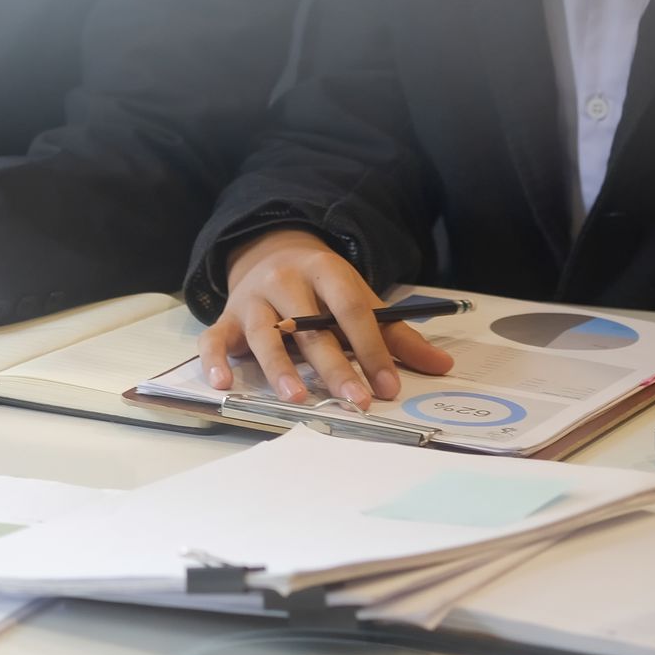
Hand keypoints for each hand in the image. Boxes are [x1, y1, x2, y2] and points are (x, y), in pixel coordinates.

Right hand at [195, 228, 451, 408]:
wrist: (270, 253)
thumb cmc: (321, 288)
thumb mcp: (358, 298)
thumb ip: (396, 334)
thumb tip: (441, 366)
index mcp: (324, 271)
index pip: (351, 309)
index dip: (371, 348)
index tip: (388, 386)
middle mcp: (284, 281)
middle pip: (309, 326)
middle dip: (333, 366)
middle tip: (354, 401)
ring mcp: (252, 299)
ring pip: (263, 334)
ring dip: (279, 367)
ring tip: (297, 398)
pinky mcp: (225, 317)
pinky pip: (213, 339)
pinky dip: (213, 361)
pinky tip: (223, 385)